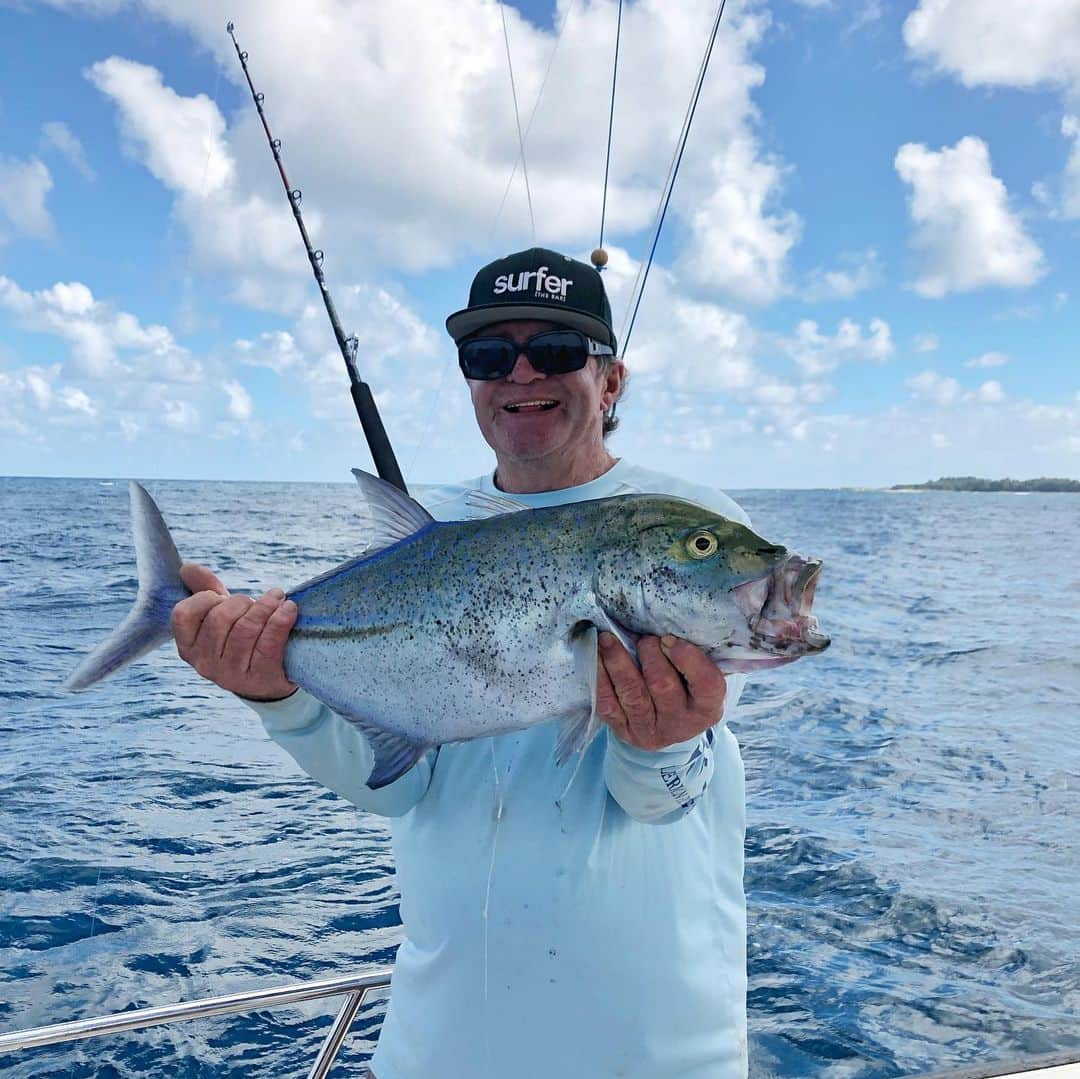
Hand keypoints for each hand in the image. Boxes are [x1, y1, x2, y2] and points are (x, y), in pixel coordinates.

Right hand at [171, 563, 297, 701]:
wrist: (268, 680)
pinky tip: (290, 609)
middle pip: (219, 619)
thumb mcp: (220, 618)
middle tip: (256, 600)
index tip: (222, 596)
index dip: (205, 598)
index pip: (184, 614)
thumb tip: (187, 569)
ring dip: (265, 606)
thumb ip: (204, 591)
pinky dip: (281, 620)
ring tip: (278, 599)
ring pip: (245, 629)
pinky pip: (270, 643)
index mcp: (188, 647)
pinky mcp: (260, 678)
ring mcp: (231, 674)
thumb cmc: (241, 641)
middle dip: (241, 602)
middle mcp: (204, 663)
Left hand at [596, 633, 725, 750]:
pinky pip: (607, 702)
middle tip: (643, 638)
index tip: (669, 638)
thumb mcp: (698, 676)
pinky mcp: (624, 730)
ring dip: (618, 661)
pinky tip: (596, 656)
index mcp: (707, 707)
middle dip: (649, 655)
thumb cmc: (685, 687)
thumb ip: (692, 654)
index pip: (706, 684)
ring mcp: (650, 730)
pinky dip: (600, 676)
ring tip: (608, 638)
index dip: (688, 658)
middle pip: (663, 686)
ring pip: (631, 694)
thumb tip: (666, 621)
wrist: (666, 724)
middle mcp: (680, 723)